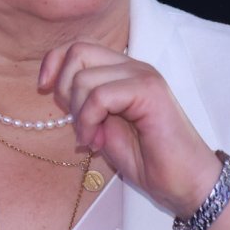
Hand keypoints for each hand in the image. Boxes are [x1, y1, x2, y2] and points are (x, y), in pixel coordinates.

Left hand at [39, 41, 218, 218]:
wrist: (185, 183)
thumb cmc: (148, 160)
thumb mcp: (103, 128)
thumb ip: (84, 104)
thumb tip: (55, 88)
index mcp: (122, 72)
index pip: (77, 47)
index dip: (53, 63)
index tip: (44, 90)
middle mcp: (133, 67)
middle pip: (77, 52)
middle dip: (64, 90)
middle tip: (78, 125)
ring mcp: (143, 76)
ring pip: (85, 77)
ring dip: (79, 115)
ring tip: (92, 140)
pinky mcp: (149, 91)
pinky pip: (100, 94)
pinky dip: (89, 121)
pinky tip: (98, 143)